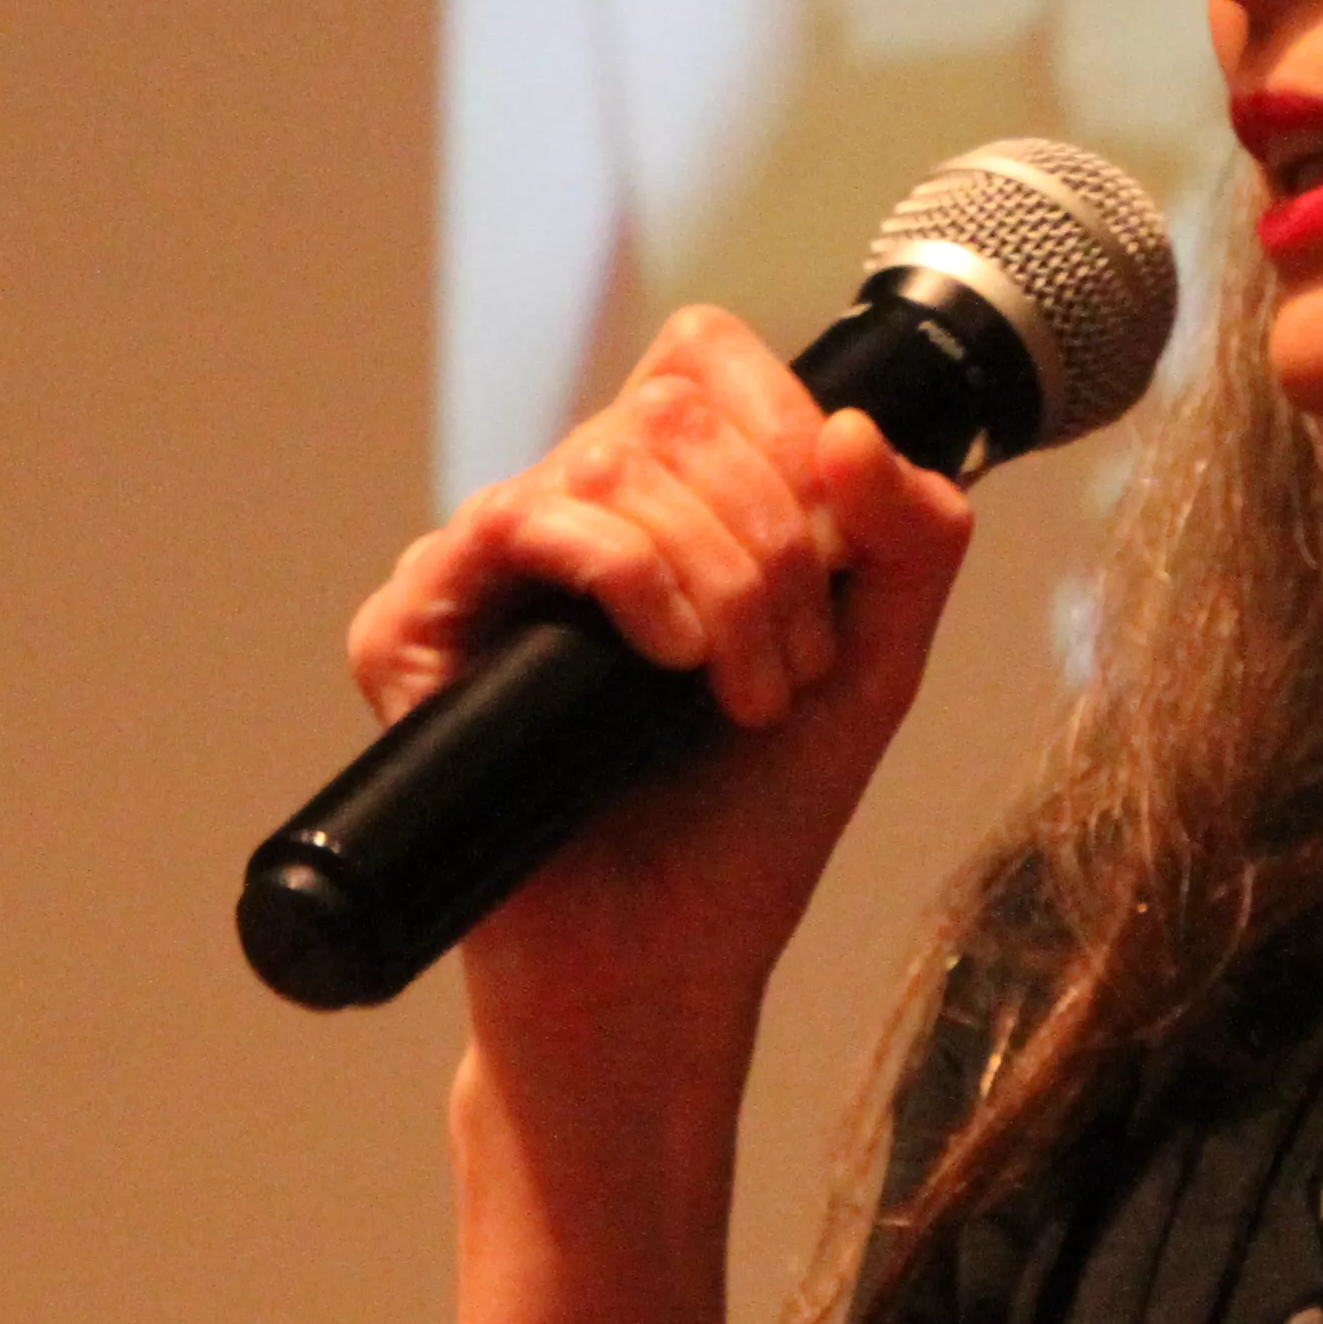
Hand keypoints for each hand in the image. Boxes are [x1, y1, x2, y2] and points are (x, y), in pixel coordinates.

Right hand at [347, 305, 976, 1095]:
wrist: (664, 967)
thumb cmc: (749, 824)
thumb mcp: (874, 664)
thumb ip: (911, 538)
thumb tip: (851, 425)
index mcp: (659, 496)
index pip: (707, 356)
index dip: (789, 433)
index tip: (832, 566)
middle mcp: (562, 510)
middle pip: (674, 409)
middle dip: (772, 545)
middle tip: (784, 675)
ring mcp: (482, 564)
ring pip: (615, 460)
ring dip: (721, 583)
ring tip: (738, 697)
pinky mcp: (410, 624)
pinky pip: (524, 519)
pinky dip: (628, 577)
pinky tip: (665, 665)